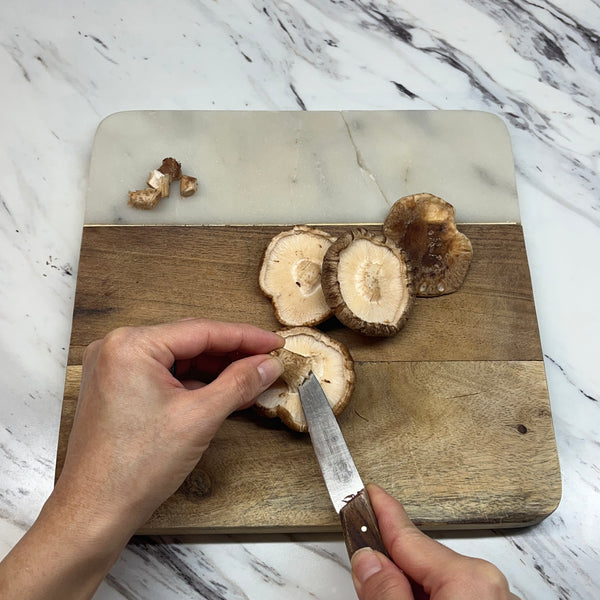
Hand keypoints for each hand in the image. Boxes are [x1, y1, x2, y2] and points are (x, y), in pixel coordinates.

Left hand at [0, 318, 283, 599]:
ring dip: (215, 370)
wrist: (94, 513)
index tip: (274, 342)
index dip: (244, 337)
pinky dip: (195, 384)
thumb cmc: (136, 467)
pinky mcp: (117, 389)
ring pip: (179, 360)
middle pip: (190, 343)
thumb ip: (239, 383)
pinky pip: (165, 376)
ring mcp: (115, 369)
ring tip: (252, 377)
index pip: (201, 331)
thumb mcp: (199, 418)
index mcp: (132, 345)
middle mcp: (118, 348)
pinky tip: (224, 391)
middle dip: (231, 354)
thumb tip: (267, 364)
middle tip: (268, 361)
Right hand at [351, 484, 519, 599]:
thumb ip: (386, 592)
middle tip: (364, 574)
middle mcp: (489, 584)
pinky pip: (453, 594)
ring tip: (388, 597)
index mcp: (468, 579)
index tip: (367, 491)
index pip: (407, 535)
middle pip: (421, 559)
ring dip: (411, 589)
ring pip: (436, 581)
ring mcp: (496, 599)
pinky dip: (430, 598)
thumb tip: (368, 560)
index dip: (380, 511)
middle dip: (391, 564)